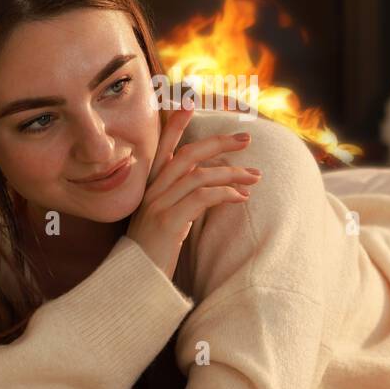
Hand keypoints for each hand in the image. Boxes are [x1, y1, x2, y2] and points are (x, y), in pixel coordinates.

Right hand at [126, 96, 262, 280]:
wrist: (134, 285)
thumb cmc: (154, 254)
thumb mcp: (168, 222)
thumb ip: (183, 201)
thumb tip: (214, 187)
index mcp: (150, 188)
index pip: (163, 148)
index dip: (175, 124)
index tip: (190, 103)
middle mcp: (151, 192)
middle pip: (187, 154)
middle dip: (219, 143)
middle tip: (246, 139)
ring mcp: (158, 205)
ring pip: (198, 174)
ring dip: (231, 173)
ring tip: (255, 177)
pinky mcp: (168, 222)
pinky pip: (201, 198)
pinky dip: (225, 194)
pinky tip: (241, 199)